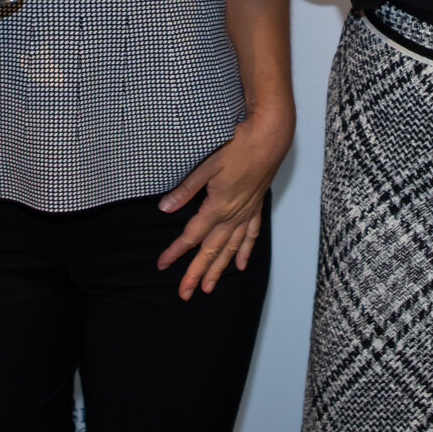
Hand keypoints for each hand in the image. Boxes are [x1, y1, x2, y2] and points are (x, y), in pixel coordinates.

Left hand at [156, 107, 293, 298]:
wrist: (269, 137)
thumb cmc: (238, 145)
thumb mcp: (206, 164)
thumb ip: (185, 189)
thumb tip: (164, 208)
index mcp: (217, 206)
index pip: (192, 236)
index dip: (176, 251)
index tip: (162, 264)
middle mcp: (233, 215)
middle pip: (212, 251)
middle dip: (197, 273)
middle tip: (185, 293)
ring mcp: (246, 213)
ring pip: (231, 249)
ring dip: (219, 270)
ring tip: (209, 288)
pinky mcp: (256, 207)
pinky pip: (250, 235)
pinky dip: (244, 252)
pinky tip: (240, 265)